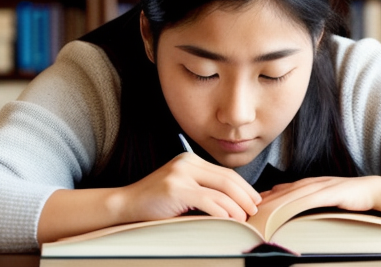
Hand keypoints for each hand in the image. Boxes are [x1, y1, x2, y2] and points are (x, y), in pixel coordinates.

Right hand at [118, 153, 261, 223]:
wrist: (126, 204)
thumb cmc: (156, 202)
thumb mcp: (182, 188)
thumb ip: (203, 188)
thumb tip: (235, 202)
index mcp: (190, 160)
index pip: (225, 173)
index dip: (243, 187)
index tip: (254, 199)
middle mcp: (186, 163)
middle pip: (226, 179)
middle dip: (245, 196)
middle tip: (254, 209)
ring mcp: (180, 174)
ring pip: (220, 190)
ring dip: (237, 206)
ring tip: (243, 218)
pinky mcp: (176, 189)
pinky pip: (208, 200)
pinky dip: (222, 212)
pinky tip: (229, 219)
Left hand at [259, 176, 380, 227]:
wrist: (370, 190)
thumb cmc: (346, 196)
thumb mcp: (322, 197)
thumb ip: (304, 199)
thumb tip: (285, 205)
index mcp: (306, 184)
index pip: (280, 191)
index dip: (264, 198)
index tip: (249, 206)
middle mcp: (310, 183)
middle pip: (283, 193)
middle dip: (266, 202)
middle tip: (250, 210)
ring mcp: (321, 187)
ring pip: (293, 195)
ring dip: (277, 203)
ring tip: (262, 212)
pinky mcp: (332, 193)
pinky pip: (312, 199)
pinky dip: (298, 204)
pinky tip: (288, 209)